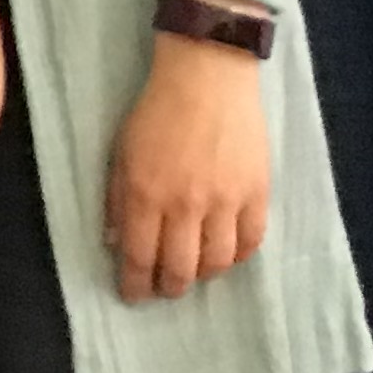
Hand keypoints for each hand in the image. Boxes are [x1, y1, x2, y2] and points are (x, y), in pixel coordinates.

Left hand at [106, 33, 270, 301]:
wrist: (207, 76)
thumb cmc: (156, 111)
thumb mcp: (121, 152)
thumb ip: (117, 199)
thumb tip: (115, 242)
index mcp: (147, 193)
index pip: (140, 256)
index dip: (135, 284)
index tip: (133, 295)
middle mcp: (186, 204)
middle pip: (180, 269)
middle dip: (169, 287)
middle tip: (164, 289)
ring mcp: (226, 201)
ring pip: (218, 263)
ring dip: (203, 276)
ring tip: (194, 273)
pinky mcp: (257, 193)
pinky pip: (251, 242)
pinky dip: (238, 257)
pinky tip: (226, 255)